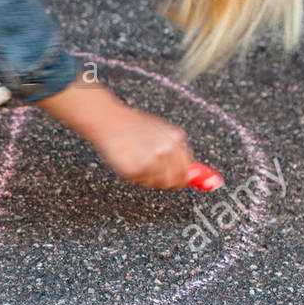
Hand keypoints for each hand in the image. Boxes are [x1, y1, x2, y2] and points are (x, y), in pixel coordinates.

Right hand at [36, 79, 192, 189]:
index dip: (180, 178)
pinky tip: (127, 162)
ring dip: (146, 178)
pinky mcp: (137, 168)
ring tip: (136, 161)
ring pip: (157, 183)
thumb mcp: (159, 132)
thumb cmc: (131, 126)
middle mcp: (167, 148)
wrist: (109, 120)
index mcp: (176, 138)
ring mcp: (153, 159)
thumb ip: (175, 153)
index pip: (186, 170)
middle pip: (174, 181)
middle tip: (149, 172)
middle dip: (163, 181)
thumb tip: (195, 177)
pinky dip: (133, 177)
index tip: (172, 181)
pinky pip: (140, 182)